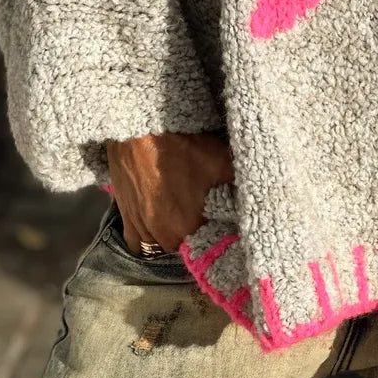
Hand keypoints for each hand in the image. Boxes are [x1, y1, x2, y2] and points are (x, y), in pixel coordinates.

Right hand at [106, 130, 232, 254]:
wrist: (141, 129)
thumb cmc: (182, 145)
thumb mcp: (222, 162)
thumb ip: (239, 187)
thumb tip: (252, 201)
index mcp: (189, 227)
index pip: (212, 245)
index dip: (219, 235)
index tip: (223, 223)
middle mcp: (164, 236)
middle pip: (186, 247)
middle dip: (195, 235)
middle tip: (203, 217)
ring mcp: (142, 229)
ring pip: (161, 246)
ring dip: (172, 236)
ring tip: (181, 219)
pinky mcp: (125, 218)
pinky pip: (137, 242)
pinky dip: (148, 238)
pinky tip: (158, 225)